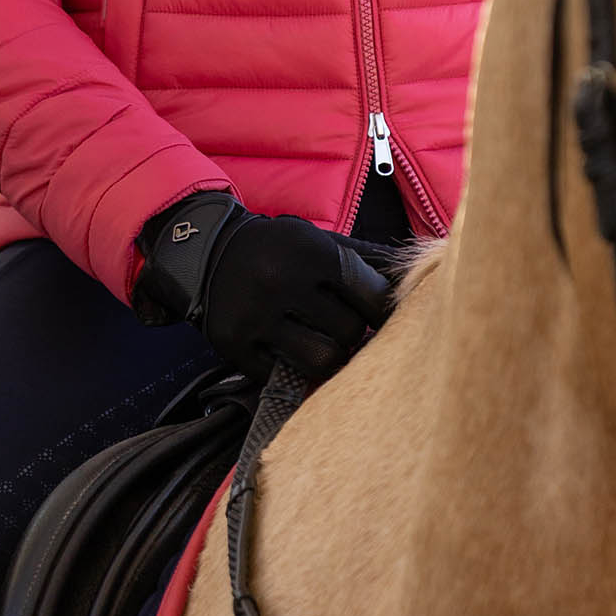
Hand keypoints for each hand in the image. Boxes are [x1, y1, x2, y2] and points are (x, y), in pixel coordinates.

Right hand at [136, 192, 392, 383]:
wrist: (209, 250)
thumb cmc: (278, 248)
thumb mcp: (316, 240)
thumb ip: (359, 263)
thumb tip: (405, 288)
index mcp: (313, 252)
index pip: (372, 297)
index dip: (382, 312)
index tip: (377, 317)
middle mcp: (285, 282)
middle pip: (350, 332)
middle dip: (353, 334)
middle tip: (345, 330)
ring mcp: (258, 316)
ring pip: (322, 360)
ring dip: (330, 357)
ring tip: (325, 346)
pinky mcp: (235, 343)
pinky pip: (279, 376)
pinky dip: (290, 370)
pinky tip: (288, 352)